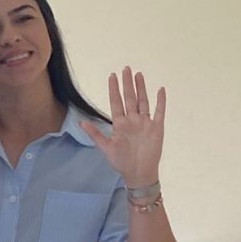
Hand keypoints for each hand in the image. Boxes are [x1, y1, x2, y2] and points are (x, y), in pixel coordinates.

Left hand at [81, 66, 165, 187]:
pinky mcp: (157, 128)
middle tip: (126, 69)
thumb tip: (80, 122)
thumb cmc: (121, 161)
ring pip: (143, 101)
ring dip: (141, 88)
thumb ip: (94, 133)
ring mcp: (145, 123)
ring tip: (139, 75)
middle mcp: (132, 120)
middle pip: (129, 98)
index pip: (116, 102)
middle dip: (127, 84)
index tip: (112, 76)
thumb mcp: (105, 147)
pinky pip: (159, 112)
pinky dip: (160, 101)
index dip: (114, 89)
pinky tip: (160, 90)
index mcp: (120, 124)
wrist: (138, 173)